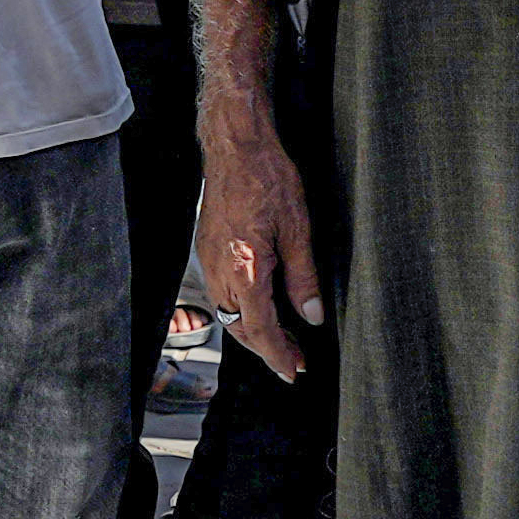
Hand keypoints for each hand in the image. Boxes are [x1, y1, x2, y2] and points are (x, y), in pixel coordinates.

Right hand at [193, 131, 322, 382]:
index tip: (294, 371)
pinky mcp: (207, 250)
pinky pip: (222, 294)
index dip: (278, 354)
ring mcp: (208, 261)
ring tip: (283, 340)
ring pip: (228, 314)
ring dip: (253, 332)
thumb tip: (311, 315)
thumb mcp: (298, 229)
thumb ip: (303, 278)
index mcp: (245, 269)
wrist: (235, 147)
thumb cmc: (267, 178)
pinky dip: (241, 310)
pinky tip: (260, 309)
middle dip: (267, 350)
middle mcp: (219, 271)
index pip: (261, 328)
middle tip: (295, 362)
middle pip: (239, 328)